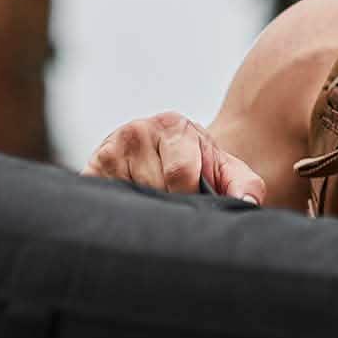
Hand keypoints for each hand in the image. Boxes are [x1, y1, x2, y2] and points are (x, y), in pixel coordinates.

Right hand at [81, 111, 265, 202]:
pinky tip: (135, 205)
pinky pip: (109, 200)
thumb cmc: (200, 167)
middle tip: (176, 205)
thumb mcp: (228, 172)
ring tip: (156, 202)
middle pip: (155, 188)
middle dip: (169, 204)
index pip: (181, 174)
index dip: (190, 198)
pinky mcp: (90, 168)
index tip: (194, 205)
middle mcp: (139, 130)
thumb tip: (247, 205)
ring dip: (147, 208)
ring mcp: (111, 148)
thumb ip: (245, 186)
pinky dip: (124, 211)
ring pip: (133, 197)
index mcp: (175, 126)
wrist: (167, 157)